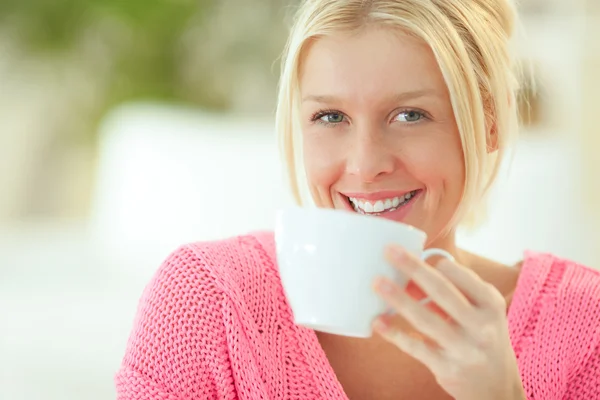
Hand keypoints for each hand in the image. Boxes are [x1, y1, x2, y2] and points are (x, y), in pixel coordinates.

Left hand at [372, 245, 525, 399]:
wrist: (497, 388)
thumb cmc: (481, 337)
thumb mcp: (481, 312)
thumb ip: (453, 293)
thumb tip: (409, 278)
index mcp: (490, 303)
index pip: (459, 275)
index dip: (433, 265)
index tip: (411, 258)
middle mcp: (481, 325)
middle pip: (442, 291)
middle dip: (413, 268)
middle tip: (389, 252)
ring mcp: (464, 348)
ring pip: (426, 318)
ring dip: (399, 299)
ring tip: (377, 283)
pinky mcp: (447, 368)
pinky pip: (416, 347)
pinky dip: (395, 334)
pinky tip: (378, 322)